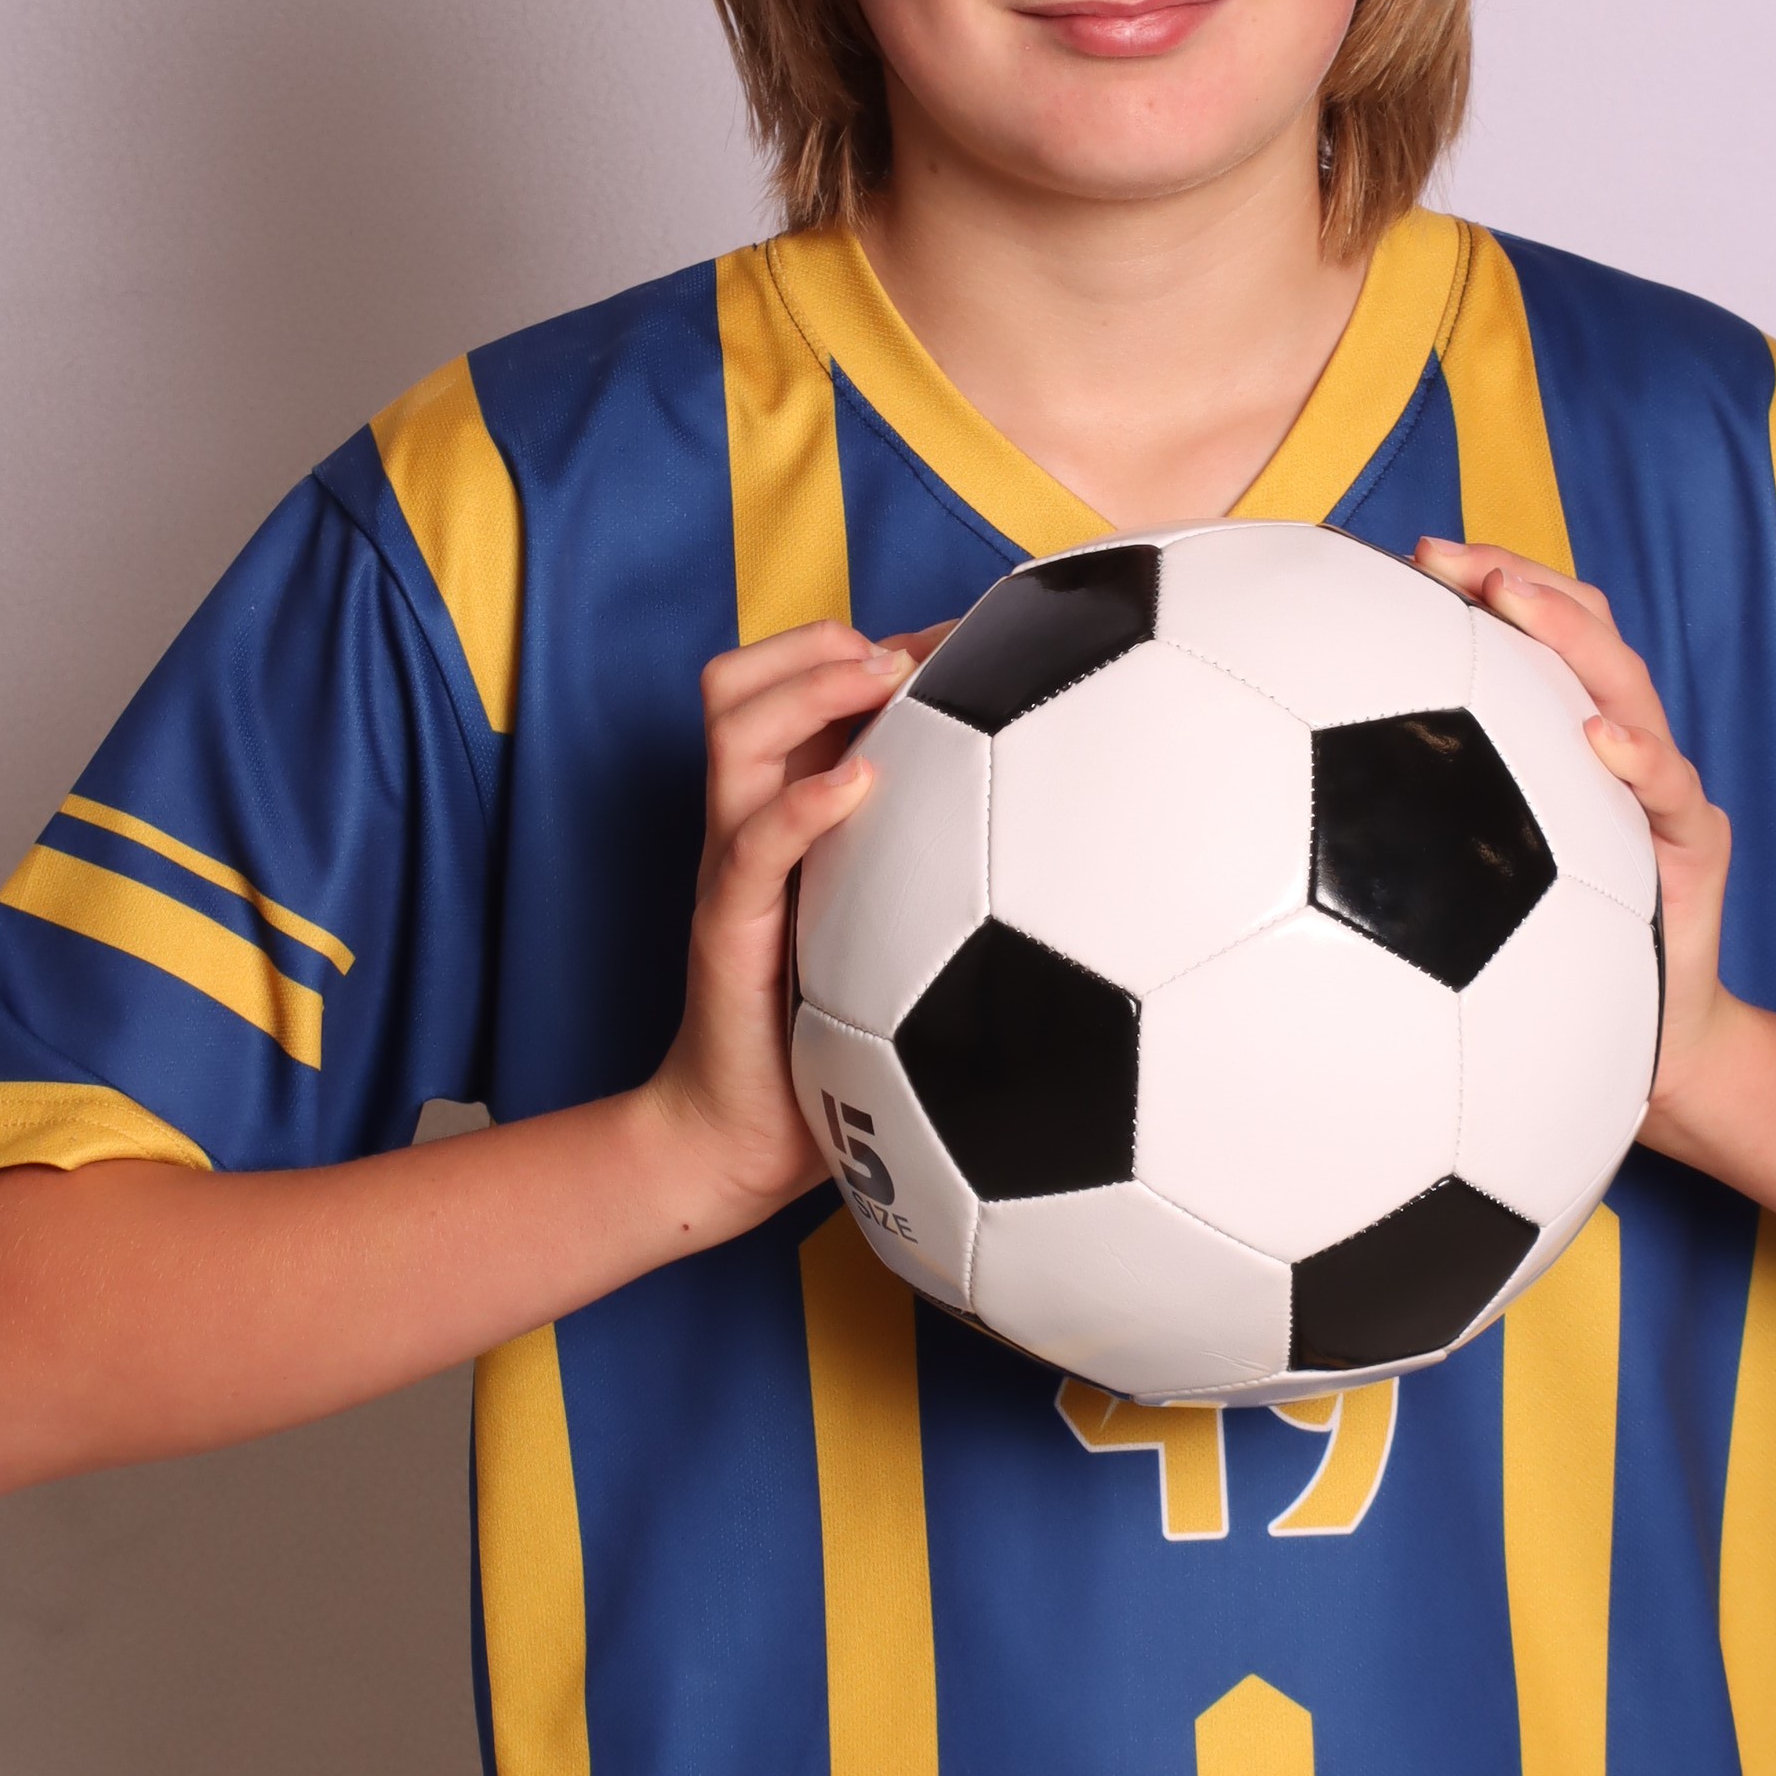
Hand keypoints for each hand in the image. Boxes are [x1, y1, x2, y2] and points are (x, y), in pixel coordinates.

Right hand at [641, 617, 933, 1230]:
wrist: (742, 1134)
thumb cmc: (830, 1036)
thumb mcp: (893, 935)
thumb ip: (935, 874)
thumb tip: (1049, 833)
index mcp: (783, 812)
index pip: (787, 683)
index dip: (857, 643)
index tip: (953, 641)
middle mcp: (748, 821)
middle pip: (738, 684)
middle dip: (816, 643)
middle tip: (908, 653)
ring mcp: (730, 867)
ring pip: (734, 731)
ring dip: (808, 685)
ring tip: (881, 678)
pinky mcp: (727, 925)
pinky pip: (751, 844)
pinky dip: (803, 802)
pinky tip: (861, 782)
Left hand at [1414, 537, 1736, 1137]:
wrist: (1639, 1042)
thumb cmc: (1536, 967)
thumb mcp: (1458, 896)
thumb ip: (1404, 829)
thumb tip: (1272, 797)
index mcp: (1558, 745)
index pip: (1532, 633)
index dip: (1480, 581)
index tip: (1406, 556)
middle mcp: (1611, 749)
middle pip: (1581, 632)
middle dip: (1516, 580)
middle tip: (1448, 557)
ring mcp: (1658, 788)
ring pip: (1627, 684)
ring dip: (1570, 634)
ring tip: (1512, 602)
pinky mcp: (1694, 842)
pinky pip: (1674, 789)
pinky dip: (1639, 757)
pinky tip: (1600, 740)